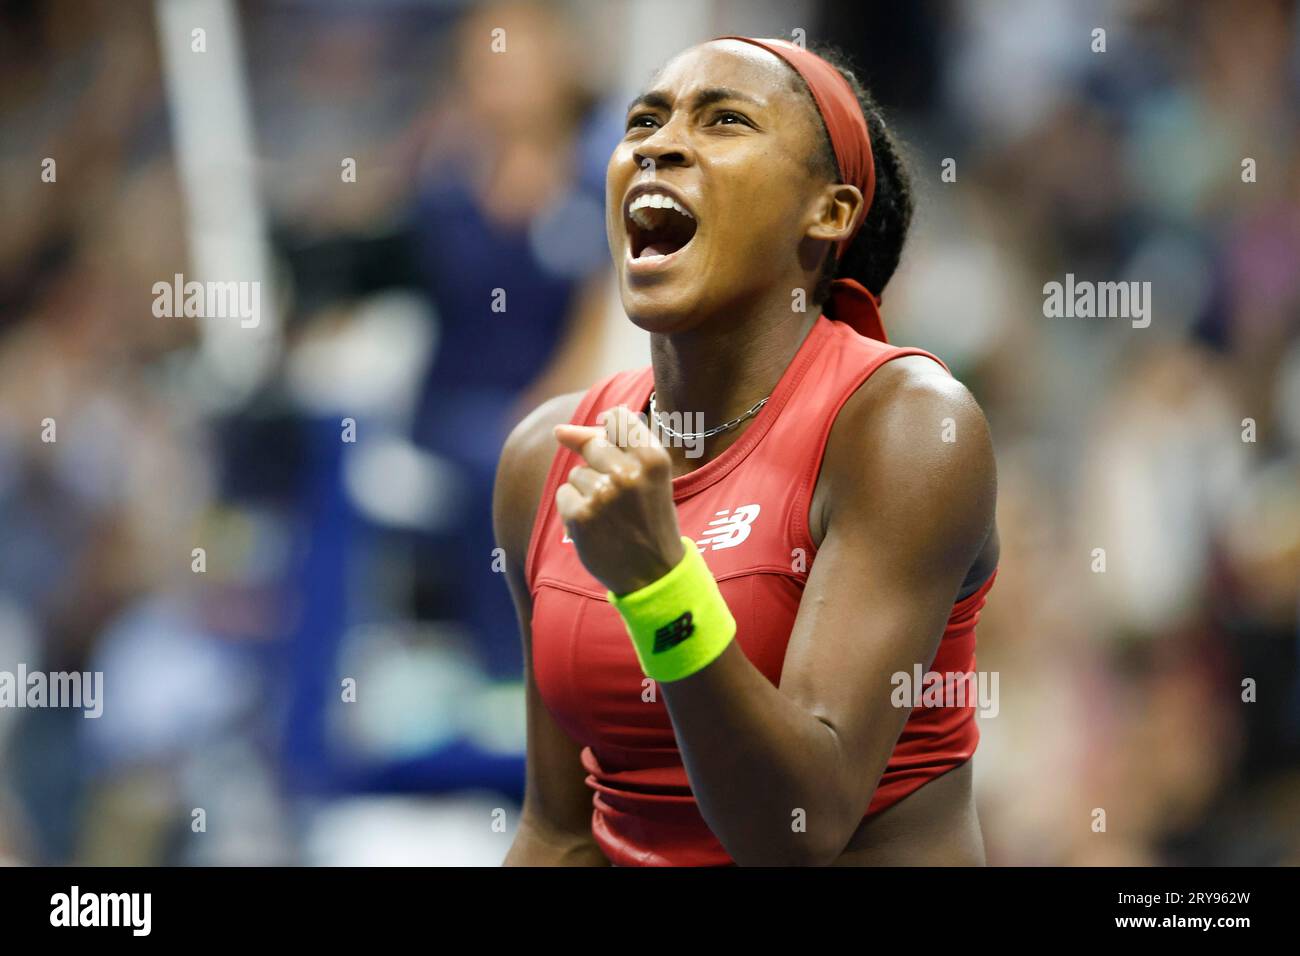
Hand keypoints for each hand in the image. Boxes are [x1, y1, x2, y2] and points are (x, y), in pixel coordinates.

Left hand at [553, 404, 685, 595]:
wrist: (653, 574)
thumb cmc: (649, 518)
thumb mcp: (646, 476)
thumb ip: (608, 444)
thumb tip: (558, 431)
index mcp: (654, 459)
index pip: (619, 418)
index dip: (613, 433)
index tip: (621, 455)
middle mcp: (629, 473)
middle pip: (593, 444)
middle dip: (599, 466)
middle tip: (621, 496)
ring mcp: (603, 495)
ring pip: (577, 472)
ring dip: (588, 490)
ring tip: (612, 515)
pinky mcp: (581, 515)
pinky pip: (564, 493)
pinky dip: (575, 508)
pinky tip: (597, 525)